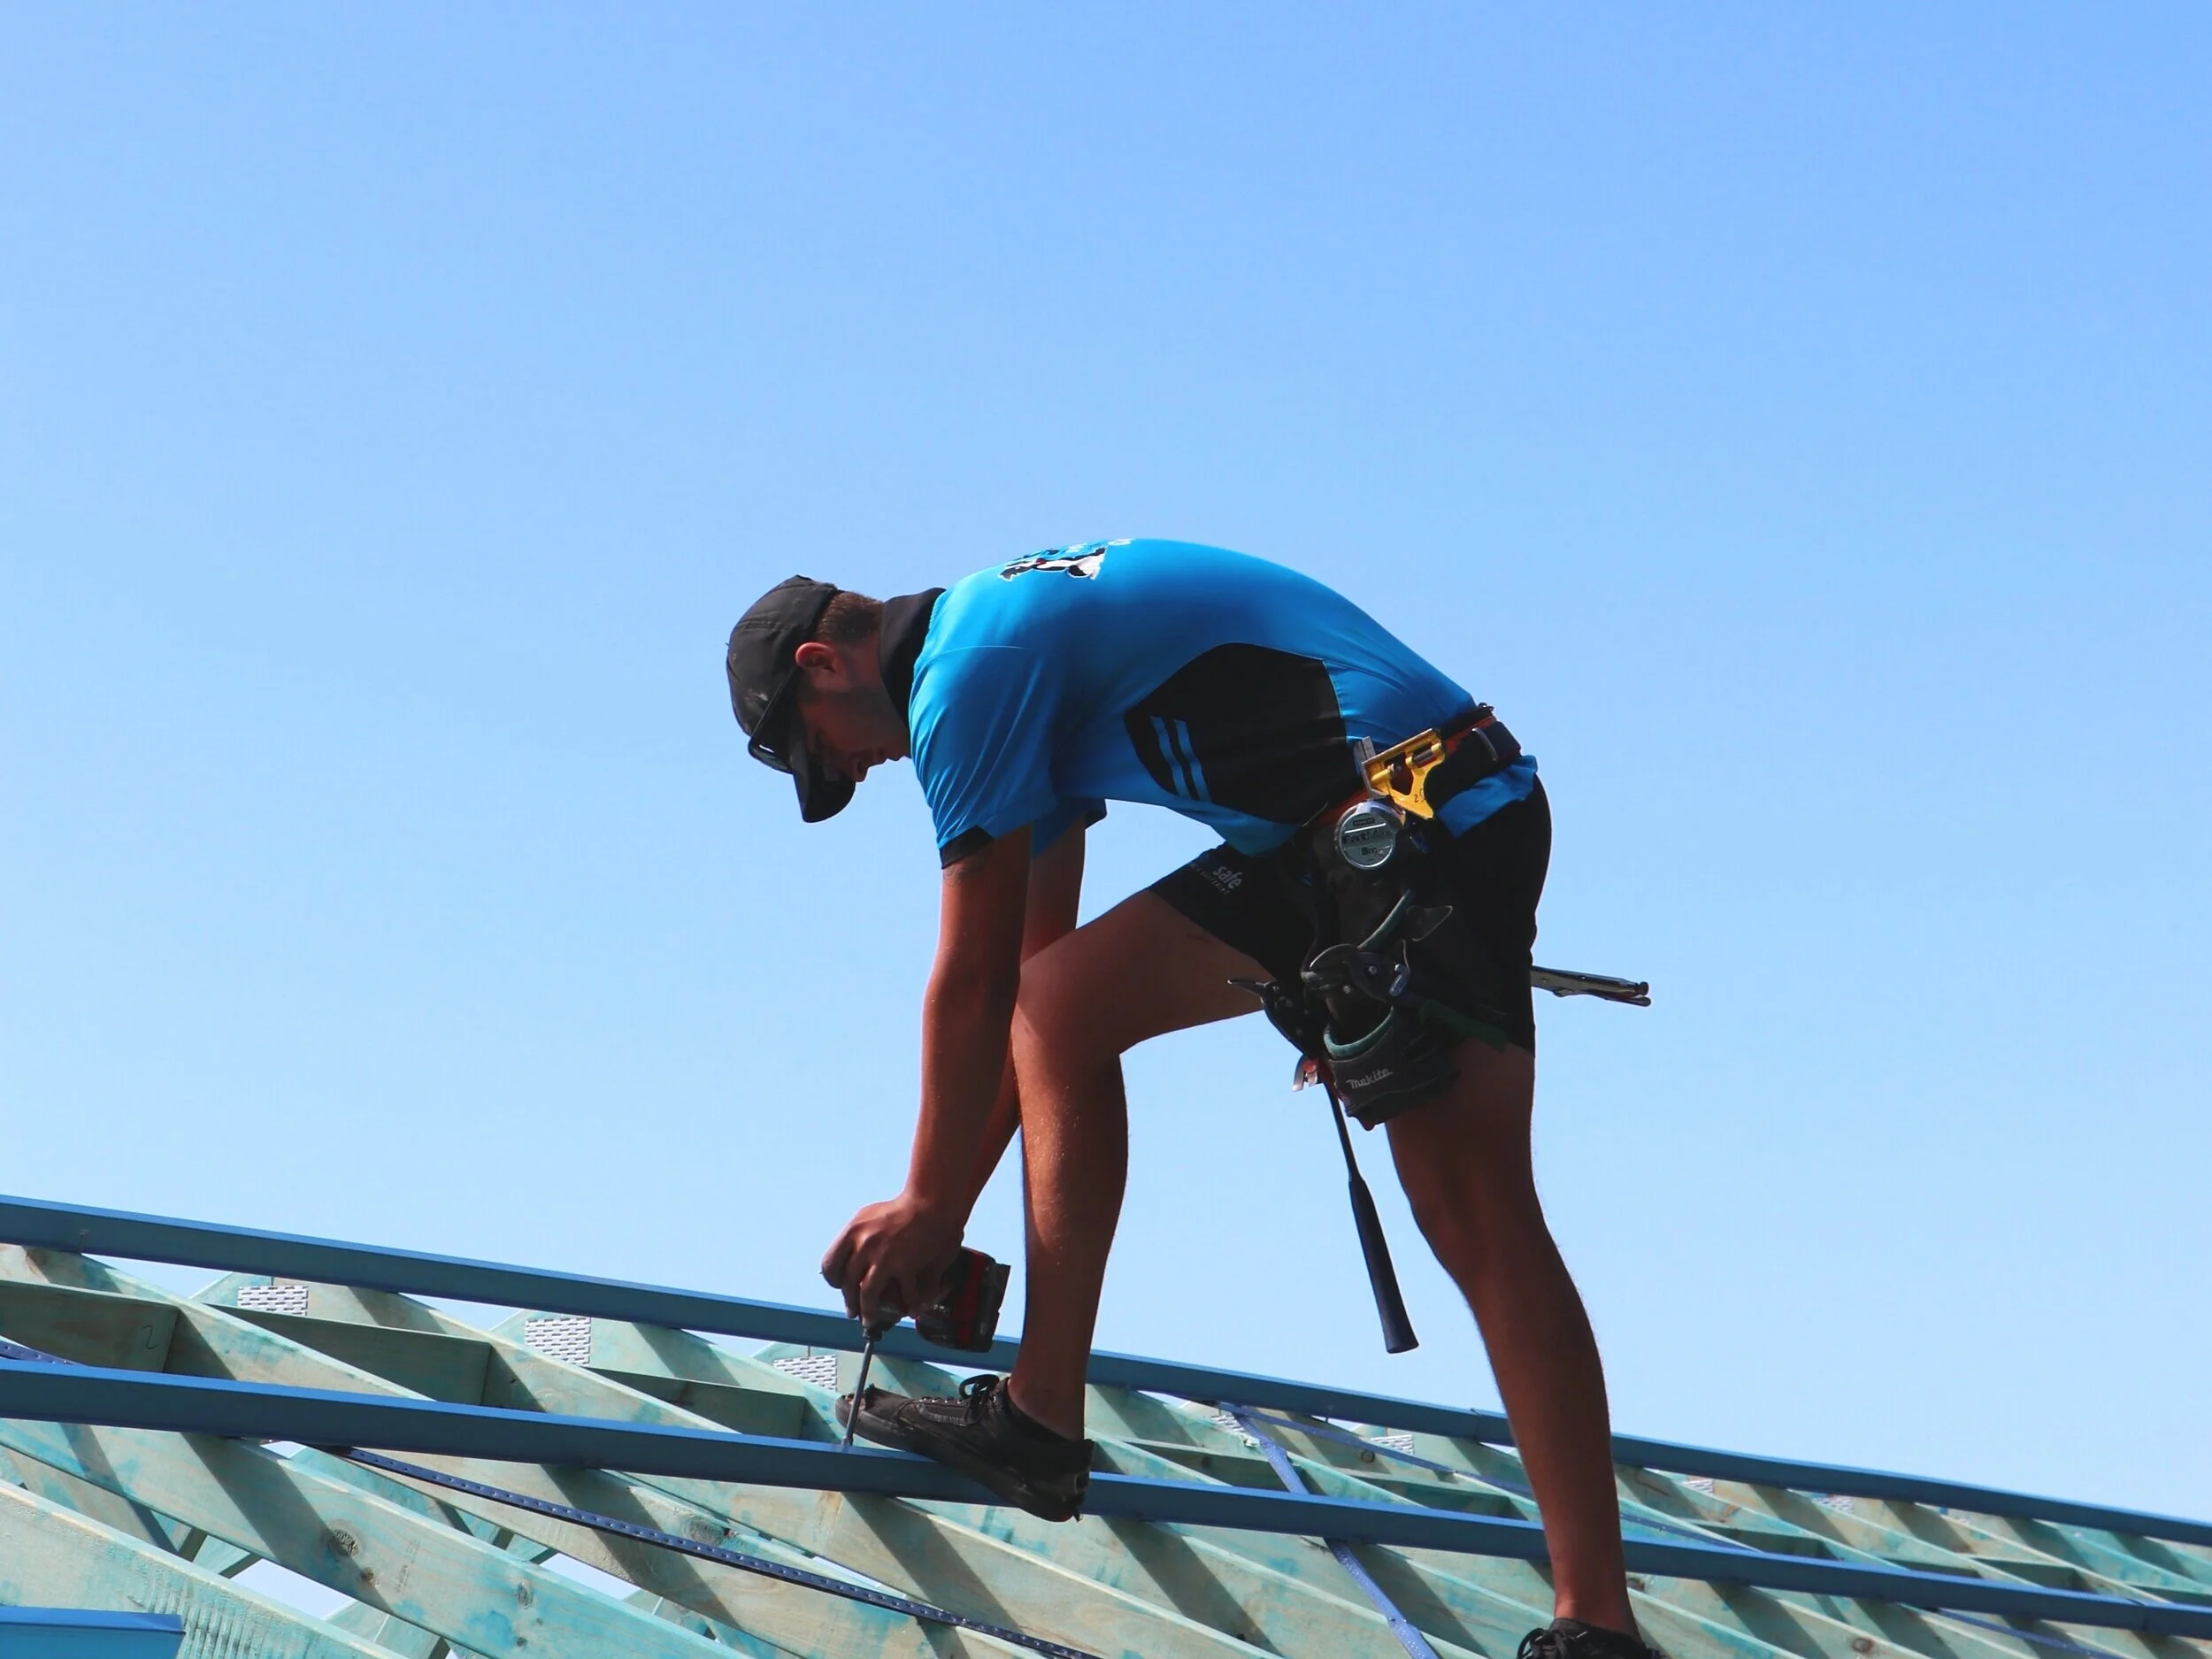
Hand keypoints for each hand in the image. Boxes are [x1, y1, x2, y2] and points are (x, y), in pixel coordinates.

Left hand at [819, 1193, 962, 1333]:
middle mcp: (864, 1245)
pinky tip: (909, 1311)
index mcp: (852, 1231)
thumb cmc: (902, 1208)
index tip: (839, 1286)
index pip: (830, 1264)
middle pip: (848, 1283)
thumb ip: (856, 1235)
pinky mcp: (905, 1266)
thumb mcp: (869, 1215)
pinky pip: (903, 1293)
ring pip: (867, 1295)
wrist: (930, 1203)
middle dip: (849, 1302)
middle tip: (852, 1311)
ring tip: (869, 1320)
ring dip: (868, 1312)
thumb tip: (847, 1254)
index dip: (833, 1280)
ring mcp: (883, 1257)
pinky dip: (907, 1305)